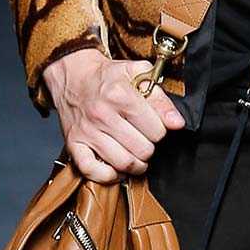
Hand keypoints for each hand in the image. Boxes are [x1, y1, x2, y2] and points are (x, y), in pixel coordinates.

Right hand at [43, 46, 184, 182]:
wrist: (73, 75)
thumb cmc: (108, 76)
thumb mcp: (139, 74)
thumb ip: (161, 99)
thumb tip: (177, 123)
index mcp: (120, 95)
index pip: (156, 131)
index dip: (160, 131)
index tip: (153, 126)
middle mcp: (102, 114)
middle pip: (143, 150)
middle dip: (149, 147)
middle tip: (144, 139)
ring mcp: (87, 131)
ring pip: (123, 163)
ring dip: (135, 164)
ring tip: (135, 154)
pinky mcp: (73, 144)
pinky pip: (92, 171)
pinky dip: (108, 175)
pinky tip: (116, 167)